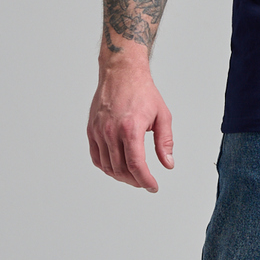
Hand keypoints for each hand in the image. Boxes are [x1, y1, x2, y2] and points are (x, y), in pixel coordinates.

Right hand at [87, 57, 173, 191]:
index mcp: (131, 128)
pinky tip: (116, 168)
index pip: (137, 165)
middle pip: (121, 169)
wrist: (122, 72)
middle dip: (135, 181)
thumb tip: (167, 163)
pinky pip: (96, 156)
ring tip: (133, 177)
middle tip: (145, 182)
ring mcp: (99, 131)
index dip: (145, 180)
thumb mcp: (163, 116)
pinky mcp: (91, 130)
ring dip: (120, 176)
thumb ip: (165, 142)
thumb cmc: (142, 91)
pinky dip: (105, 167)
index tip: (152, 186)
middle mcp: (111, 131)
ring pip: (107, 166)